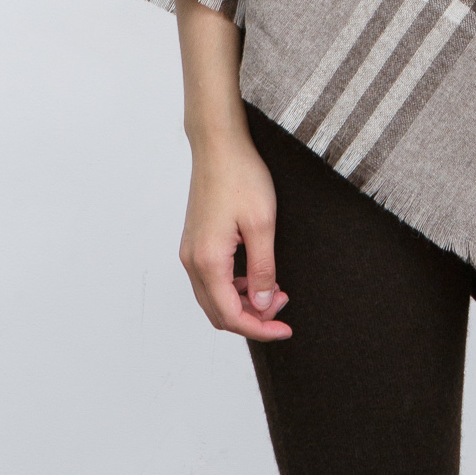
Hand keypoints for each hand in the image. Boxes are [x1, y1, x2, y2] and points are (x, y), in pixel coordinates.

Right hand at [179, 131, 291, 341]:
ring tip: (275, 291)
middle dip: (253, 319)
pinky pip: (210, 280)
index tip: (285, 329)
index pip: (231, 315)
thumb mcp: (263, 224)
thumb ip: (263, 270)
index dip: (260, 329)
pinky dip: (232, 288)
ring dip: (243, 303)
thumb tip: (264, 305)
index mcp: (208, 261)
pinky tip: (255, 276)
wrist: (218, 145)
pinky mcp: (194, 242)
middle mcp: (192, 261)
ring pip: (213, 299)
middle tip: (284, 307)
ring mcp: (190, 252)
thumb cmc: (241, 176)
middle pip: (219, 313)